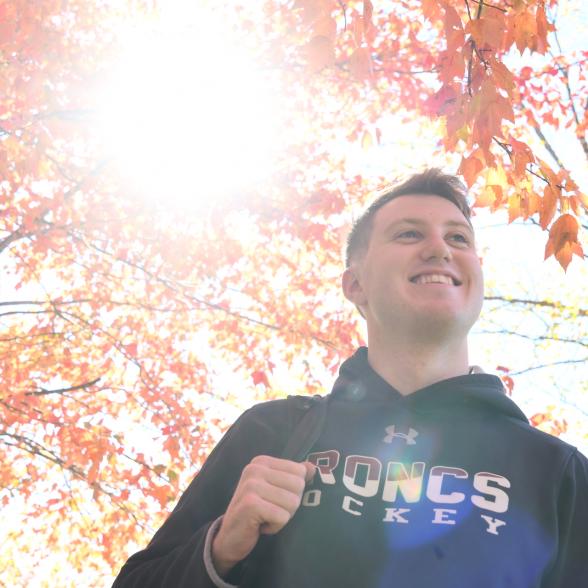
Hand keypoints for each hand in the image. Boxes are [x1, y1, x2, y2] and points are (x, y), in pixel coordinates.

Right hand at [211, 455, 314, 576]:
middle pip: (299, 486)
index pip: (300, 471)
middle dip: (290, 505)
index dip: (293, 491)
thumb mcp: (274, 489)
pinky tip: (260, 526)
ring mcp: (251, 485)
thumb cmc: (256, 513)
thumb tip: (312, 467)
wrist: (229, 538)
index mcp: (261, 461)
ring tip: (265, 517)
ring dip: (282, 517)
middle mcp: (255, 468)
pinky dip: (275, 527)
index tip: (274, 499)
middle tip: (271, 510)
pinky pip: (282, 517)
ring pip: (293, 502)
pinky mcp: (251, 504)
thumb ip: (292, 476)